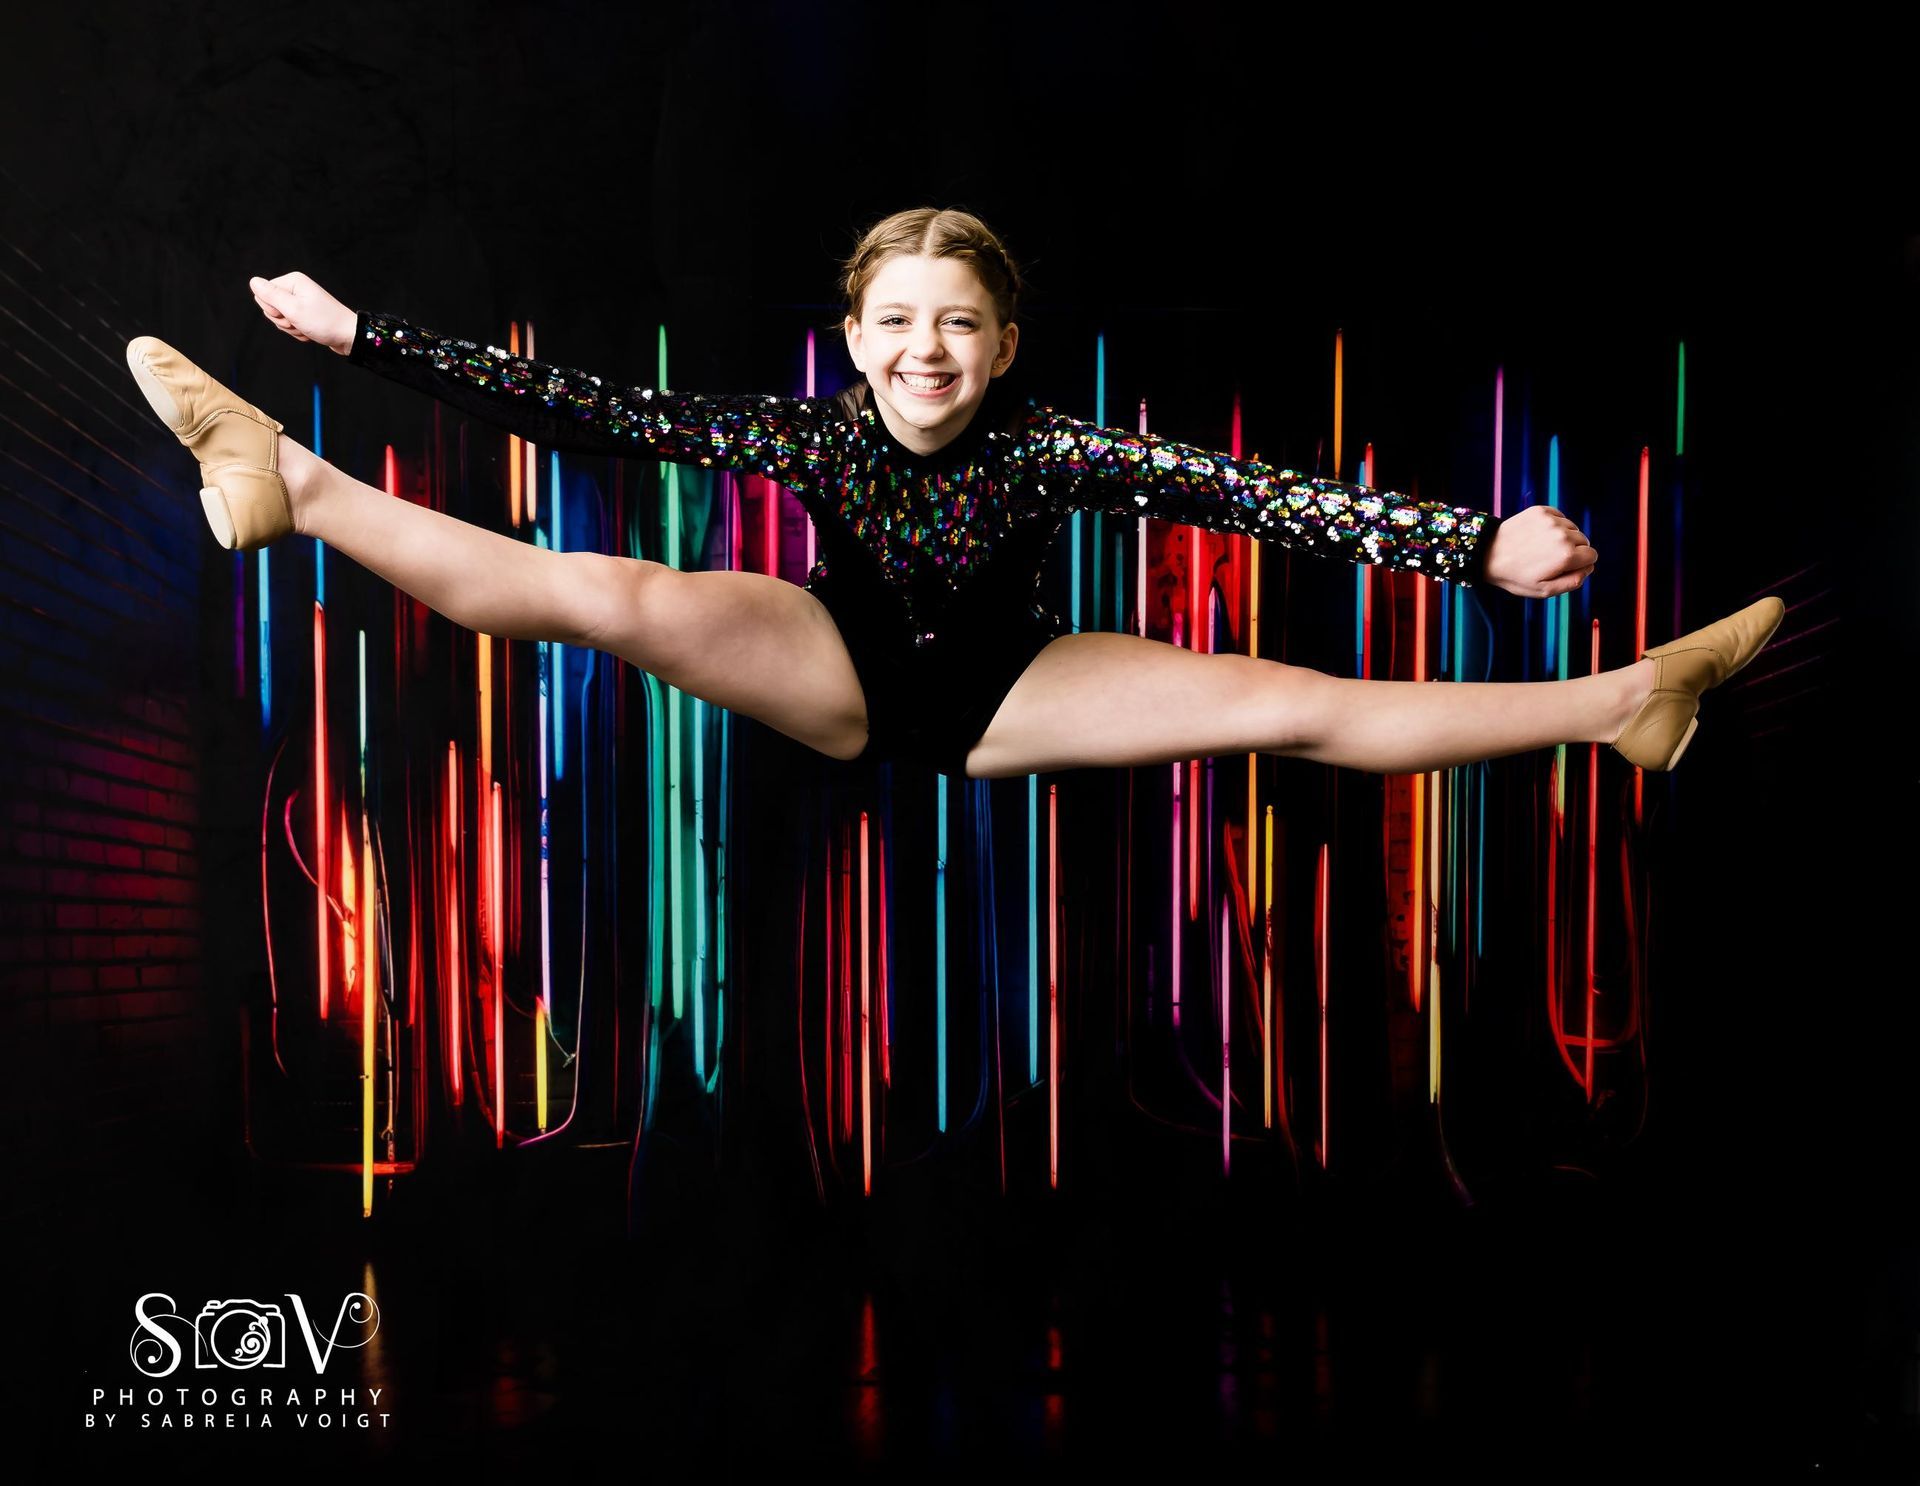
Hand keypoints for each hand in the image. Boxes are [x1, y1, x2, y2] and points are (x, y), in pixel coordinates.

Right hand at [249, 272, 356, 356]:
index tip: (291, 314)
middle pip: (269, 306)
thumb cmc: (325, 322)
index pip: (262, 293)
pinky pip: (290, 325)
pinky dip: (298, 332)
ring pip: (279, 318)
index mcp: (292, 281)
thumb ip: (271, 295)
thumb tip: (253, 281)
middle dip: (282, 320)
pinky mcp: (304, 313)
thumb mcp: (294, 309)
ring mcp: (300, 301)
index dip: (273, 309)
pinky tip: (309, 332)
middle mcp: (295, 288)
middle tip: (299, 322)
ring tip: (306, 327)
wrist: (348, 336)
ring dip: (291, 328)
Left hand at [1481, 504, 1597, 597]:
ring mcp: (1551, 520)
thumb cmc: (1516, 576)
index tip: (1565, 567)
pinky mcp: (1541, 510)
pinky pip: (1559, 517)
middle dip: (1573, 550)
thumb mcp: (1544, 590)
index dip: (1580, 564)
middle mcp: (1562, 535)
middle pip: (1584, 541)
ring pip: (1573, 528)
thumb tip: (1589, 568)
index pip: (1592, 556)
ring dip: (1563, 536)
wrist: (1487, 554)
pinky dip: (1554, 525)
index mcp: (1567, 556)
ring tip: (1542, 547)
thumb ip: (1573, 582)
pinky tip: (1538, 535)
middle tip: (1550, 558)